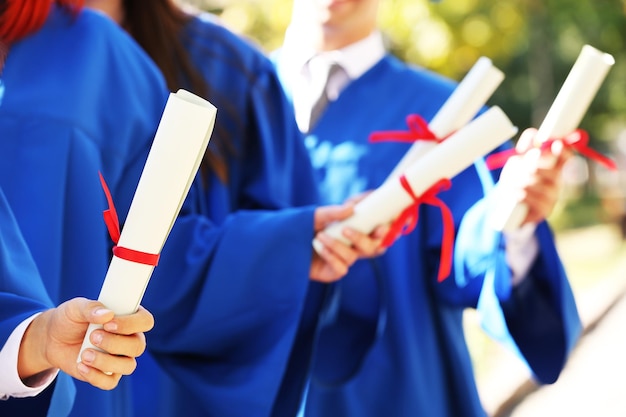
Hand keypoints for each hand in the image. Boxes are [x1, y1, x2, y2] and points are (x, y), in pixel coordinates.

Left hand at [18, 297, 153, 389]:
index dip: (131, 324)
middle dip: (115, 343)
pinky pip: (110, 382)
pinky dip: (95, 376)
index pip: (145, 321)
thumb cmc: (70, 319)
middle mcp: (129, 339)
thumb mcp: (76, 308)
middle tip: (93, 336)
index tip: (109, 323)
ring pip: (128, 366)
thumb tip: (107, 314)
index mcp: (128, 318)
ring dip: (106, 361)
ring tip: (84, 354)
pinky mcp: (108, 375)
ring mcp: (120, 358)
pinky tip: (81, 365)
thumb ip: (91, 308)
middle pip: (138, 346)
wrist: (52, 339)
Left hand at [310, 203, 388, 282]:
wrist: (287, 246)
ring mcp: (345, 259)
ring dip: (338, 244)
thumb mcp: (317, 216)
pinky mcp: (335, 272)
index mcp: (357, 230)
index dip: (387, 229)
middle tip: (348, 230)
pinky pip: (341, 267)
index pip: (379, 231)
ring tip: (321, 235)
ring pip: (354, 255)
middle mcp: (354, 245)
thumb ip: (333, 211)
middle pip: (374, 247)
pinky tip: (318, 246)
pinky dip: (330, 255)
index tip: (384, 223)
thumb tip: (350, 209)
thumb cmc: (305, 228)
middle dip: (368, 239)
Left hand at [501, 128, 572, 224]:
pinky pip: (527, 196)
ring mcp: (553, 197)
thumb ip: (527, 146)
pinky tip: (514, 195)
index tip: (556, 143)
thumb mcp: (519, 161)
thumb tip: (534, 134)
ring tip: (511, 183)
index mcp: (554, 168)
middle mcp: (557, 182)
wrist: (508, 210)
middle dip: (529, 165)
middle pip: (548, 168)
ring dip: (517, 179)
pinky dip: (517, 192)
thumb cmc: (516, 180)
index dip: (564, 150)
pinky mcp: (544, 211)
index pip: (566, 157)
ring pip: (533, 181)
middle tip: (520, 166)